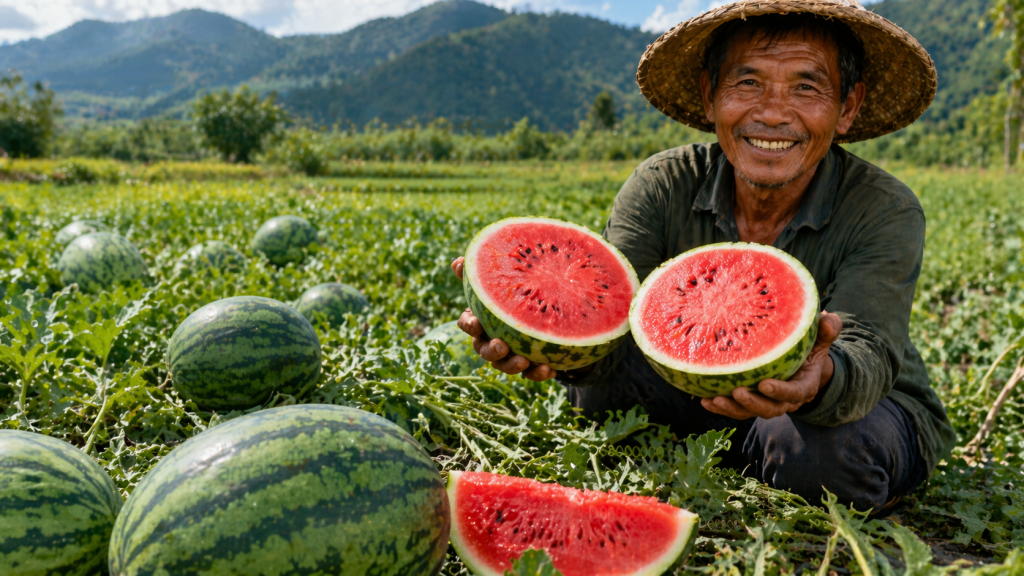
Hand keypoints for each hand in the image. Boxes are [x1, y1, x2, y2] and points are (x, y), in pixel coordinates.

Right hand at [451, 257, 554, 380]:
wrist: (541, 312)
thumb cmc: (511, 295)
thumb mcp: (498, 282)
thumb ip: (478, 273)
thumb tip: (457, 261)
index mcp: (481, 320)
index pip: (467, 325)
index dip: (469, 325)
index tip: (476, 323)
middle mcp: (491, 341)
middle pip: (485, 351)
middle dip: (492, 351)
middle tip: (502, 347)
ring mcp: (510, 355)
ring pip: (506, 366)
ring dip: (513, 366)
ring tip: (525, 361)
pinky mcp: (530, 365)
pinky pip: (531, 373)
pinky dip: (538, 372)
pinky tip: (550, 369)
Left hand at [701, 311, 842, 419]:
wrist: (801, 366)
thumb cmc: (808, 349)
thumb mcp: (821, 338)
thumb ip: (828, 330)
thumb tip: (828, 319)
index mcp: (804, 386)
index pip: (795, 393)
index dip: (780, 392)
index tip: (765, 384)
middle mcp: (785, 400)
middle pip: (770, 409)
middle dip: (753, 403)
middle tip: (737, 392)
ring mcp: (766, 403)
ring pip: (749, 412)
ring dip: (731, 409)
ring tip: (713, 399)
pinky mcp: (750, 402)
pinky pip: (735, 409)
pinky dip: (719, 406)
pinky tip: (702, 399)